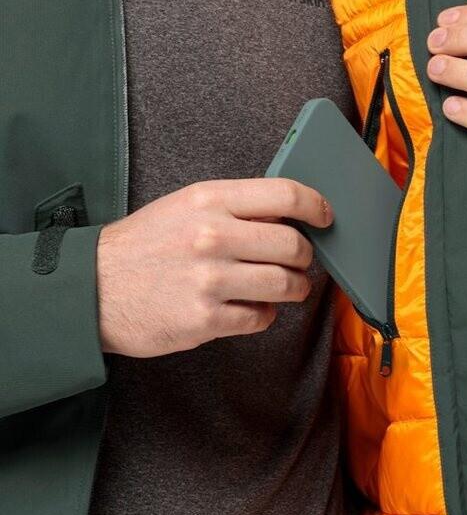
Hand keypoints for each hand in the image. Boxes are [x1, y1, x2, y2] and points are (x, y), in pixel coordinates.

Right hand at [96, 178, 332, 356]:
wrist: (92, 288)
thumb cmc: (144, 245)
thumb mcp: (185, 206)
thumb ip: (235, 207)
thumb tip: (289, 215)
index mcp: (209, 200)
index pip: (285, 194)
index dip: (317, 206)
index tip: (326, 217)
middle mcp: (212, 236)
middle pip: (294, 246)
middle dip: (304, 257)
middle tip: (297, 262)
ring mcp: (209, 280)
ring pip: (286, 285)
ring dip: (292, 289)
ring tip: (281, 287)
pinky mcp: (205, 319)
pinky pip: (261, 318)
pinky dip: (263, 315)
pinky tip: (248, 307)